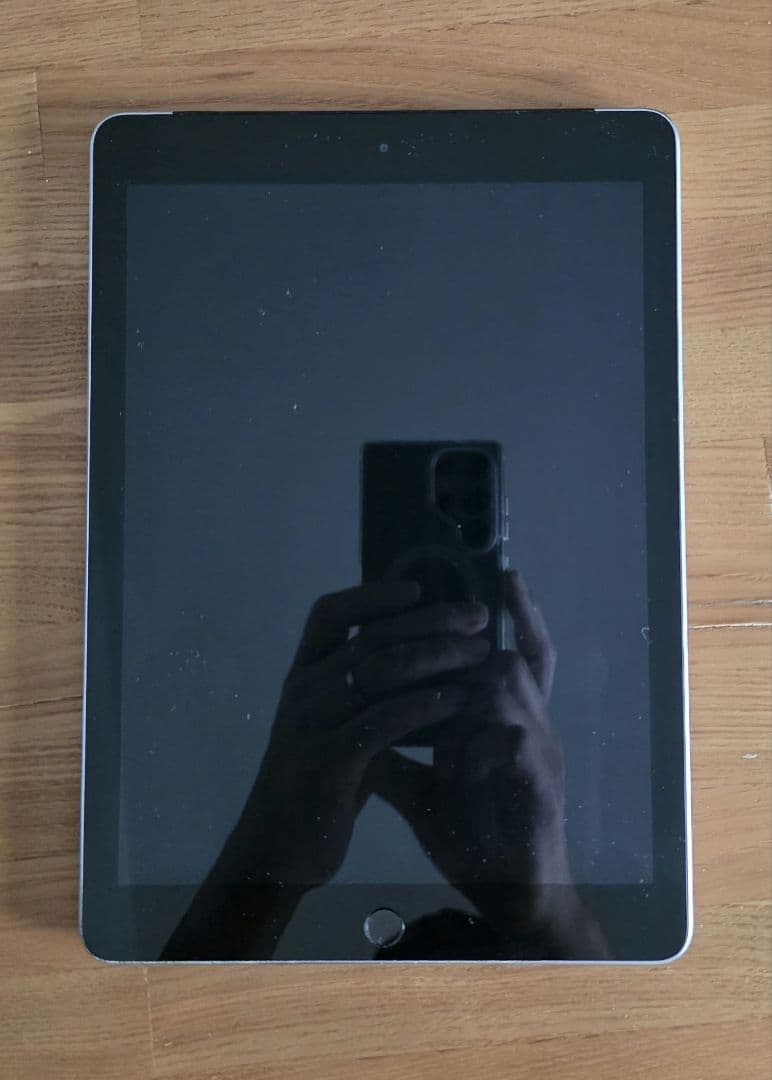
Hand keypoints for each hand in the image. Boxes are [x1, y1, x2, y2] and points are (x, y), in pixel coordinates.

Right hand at [225, 580, 491, 885]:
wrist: (276, 849)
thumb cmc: (316, 785)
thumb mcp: (335, 727)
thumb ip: (362, 693)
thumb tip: (413, 655)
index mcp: (301, 676)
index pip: (329, 613)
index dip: (372, 595)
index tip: (419, 587)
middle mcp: (303, 690)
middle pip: (371, 637)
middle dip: (430, 621)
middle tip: (477, 617)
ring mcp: (312, 723)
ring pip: (381, 671)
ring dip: (438, 657)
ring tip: (480, 654)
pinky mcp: (328, 760)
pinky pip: (383, 720)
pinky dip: (424, 705)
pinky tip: (457, 700)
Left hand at [367, 571, 575, 928]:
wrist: (512, 896)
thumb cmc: (474, 835)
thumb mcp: (426, 789)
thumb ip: (396, 754)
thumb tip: (354, 727)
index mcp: (506, 722)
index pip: (518, 654)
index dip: (519, 616)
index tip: (505, 575)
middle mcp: (530, 726)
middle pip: (514, 659)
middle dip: (482, 638)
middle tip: (457, 618)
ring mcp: (540, 752)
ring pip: (509, 687)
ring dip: (466, 689)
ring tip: (438, 698)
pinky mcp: (541, 786)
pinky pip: (512, 742)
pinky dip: (476, 745)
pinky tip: (453, 761)